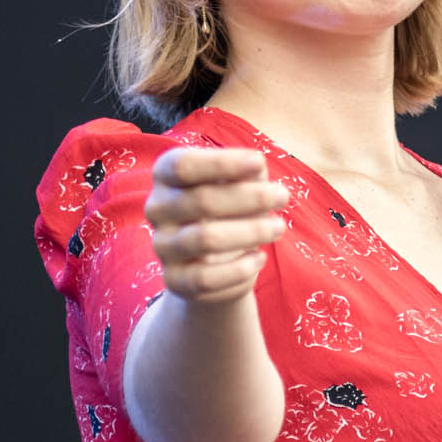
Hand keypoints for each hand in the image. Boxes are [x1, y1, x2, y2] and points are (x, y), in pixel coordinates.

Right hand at [145, 147, 290, 304]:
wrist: (217, 261)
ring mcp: (163, 246)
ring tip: (278, 227)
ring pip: (206, 239)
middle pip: (201, 200)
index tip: (259, 162)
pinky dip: (240, 268)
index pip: (183, 165)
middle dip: (250, 198)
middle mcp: (157, 208)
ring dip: (251, 231)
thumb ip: (247, 172)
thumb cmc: (232, 208)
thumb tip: (256, 167)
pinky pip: (206, 278)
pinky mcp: (174, 279)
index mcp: (166, 176)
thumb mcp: (241, 183)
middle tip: (283, 197)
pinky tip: (259, 257)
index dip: (221, 163)